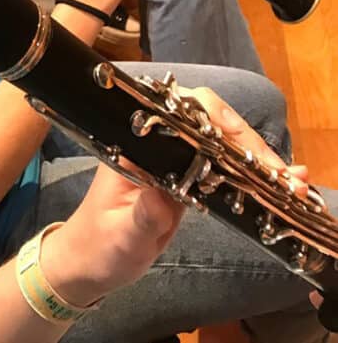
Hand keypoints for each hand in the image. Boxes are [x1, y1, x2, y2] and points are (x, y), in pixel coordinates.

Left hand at [40, 78, 311, 307]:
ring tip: (285, 177)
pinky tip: (276, 182)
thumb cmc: (99, 246)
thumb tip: (164, 196)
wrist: (90, 262)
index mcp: (133, 142)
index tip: (241, 145)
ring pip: (217, 137)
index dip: (213, 120)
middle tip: (274, 169)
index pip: (177, 111)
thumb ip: (142, 215)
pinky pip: (220, 163)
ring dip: (252, 153)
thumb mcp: (121, 235)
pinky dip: (248, 170)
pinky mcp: (185, 177)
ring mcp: (172, 157)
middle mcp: (154, 141)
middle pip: (204, 117)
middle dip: (243, 138)